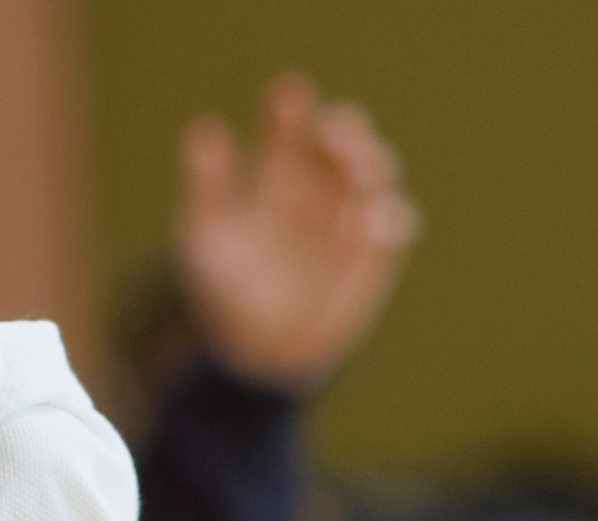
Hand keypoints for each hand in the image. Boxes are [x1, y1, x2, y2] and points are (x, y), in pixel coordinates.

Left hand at [174, 74, 418, 390]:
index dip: (289, 107)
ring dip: (371, 164)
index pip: (288, 123)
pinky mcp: (376, 250)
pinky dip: (387, 220)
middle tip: (333, 130)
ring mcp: (353, 211)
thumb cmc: (226, 282)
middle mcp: (320, 180)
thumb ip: (208, 185)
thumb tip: (203, 130)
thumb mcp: (206, 233)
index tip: (286, 96)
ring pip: (376, 171)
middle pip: (342, 137)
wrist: (257, 346)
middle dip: (343, 130)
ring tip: (359, 171)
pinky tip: (371, 221)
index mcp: (278, 166)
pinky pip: (393, 226)